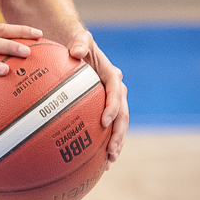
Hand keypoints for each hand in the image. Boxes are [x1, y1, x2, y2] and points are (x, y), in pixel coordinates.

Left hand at [67, 29, 127, 162]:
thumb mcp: (80, 39)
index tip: (104, 121)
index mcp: (112, 75)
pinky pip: (110, 127)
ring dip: (117, 142)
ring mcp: (113, 101)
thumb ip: (80, 42)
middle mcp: (117, 90)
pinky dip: (107, 142)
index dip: (113, 106)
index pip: (117, 92)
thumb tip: (76, 52)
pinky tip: (101, 161)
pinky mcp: (106, 109)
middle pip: (123, 114)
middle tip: (111, 150)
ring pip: (119, 125)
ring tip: (110, 160)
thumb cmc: (79, 44)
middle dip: (119, 133)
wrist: (80, 49)